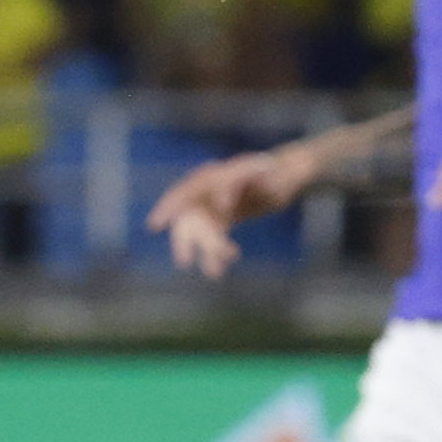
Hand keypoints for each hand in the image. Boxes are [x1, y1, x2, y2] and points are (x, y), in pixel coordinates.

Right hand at [146, 144, 318, 278]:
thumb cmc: (274, 169)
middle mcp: (206, 193)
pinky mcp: (221, 219)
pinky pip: (213, 239)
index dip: (168, 207)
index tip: (155, 225)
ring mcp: (212, 207)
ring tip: (215, 272)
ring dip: (206, 251)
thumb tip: (223, 205)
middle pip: (190, 218)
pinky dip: (214, 255)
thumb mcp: (263, 169)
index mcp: (211, 177)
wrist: (286, 174)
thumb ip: (243, 181)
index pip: (183, 192)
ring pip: (201, 233)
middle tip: (185, 261)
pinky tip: (218, 271)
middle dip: (187, 240)